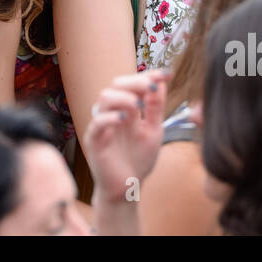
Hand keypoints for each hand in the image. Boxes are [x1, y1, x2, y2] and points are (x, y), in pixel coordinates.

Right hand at [83, 70, 168, 198]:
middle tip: (151, 87)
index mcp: (127, 108)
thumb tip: (161, 82)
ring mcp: (102, 124)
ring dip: (123, 96)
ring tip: (138, 105)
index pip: (133, 83)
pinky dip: (110, 117)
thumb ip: (155, 108)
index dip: (149, 76)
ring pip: (104, 97)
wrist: (128, 188)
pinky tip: (124, 118)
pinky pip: (97, 122)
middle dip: (135, 81)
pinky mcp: (94, 140)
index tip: (166, 74)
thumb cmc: (138, 159)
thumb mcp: (153, 130)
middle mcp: (112, 112)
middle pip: (116, 84)